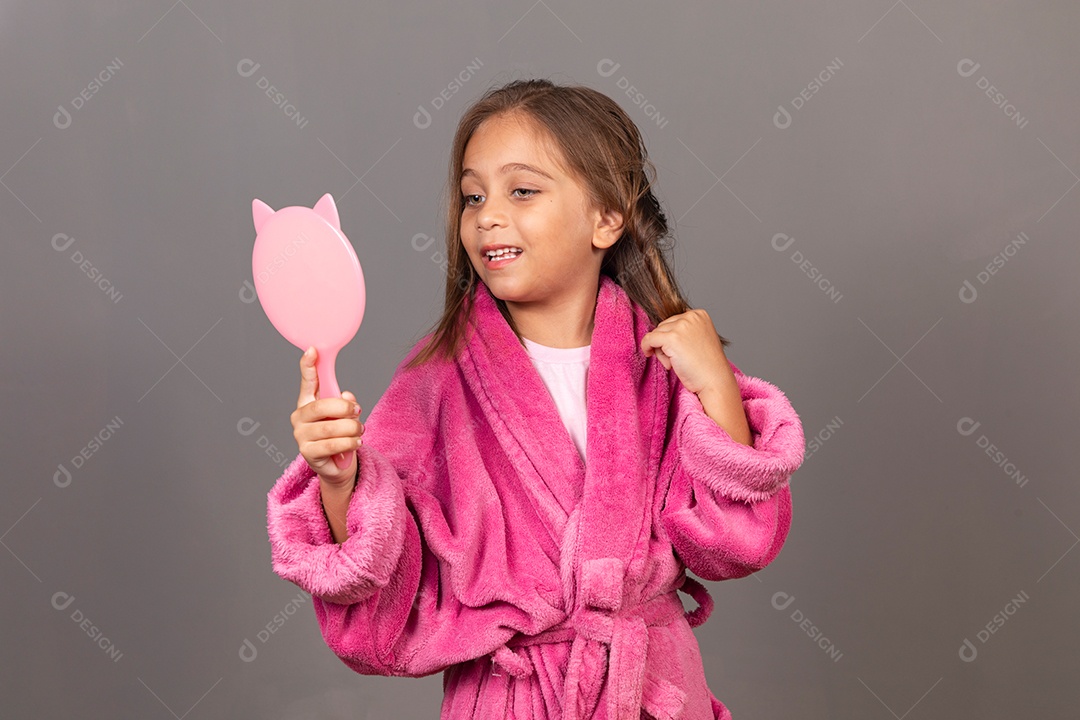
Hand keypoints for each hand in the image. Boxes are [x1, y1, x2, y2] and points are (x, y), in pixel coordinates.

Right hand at [290, 346, 362, 486]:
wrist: (338, 464)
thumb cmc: (340, 433)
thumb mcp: (345, 414)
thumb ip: (345, 402)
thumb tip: (346, 397)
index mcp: (308, 402)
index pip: (307, 381)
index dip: (309, 366)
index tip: (312, 350)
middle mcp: (299, 417)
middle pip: (321, 407)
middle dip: (344, 408)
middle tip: (358, 412)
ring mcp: (301, 435)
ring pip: (330, 428)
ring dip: (351, 428)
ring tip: (360, 431)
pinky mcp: (308, 453)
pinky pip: (333, 444)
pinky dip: (350, 443)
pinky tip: (357, 442)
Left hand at [640, 308, 732, 396]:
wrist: (715, 380)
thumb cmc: (706, 365)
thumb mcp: (698, 339)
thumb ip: (683, 332)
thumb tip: (659, 331)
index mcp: (699, 314)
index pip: (674, 321)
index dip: (673, 338)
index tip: (682, 352)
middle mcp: (691, 316)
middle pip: (664, 326)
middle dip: (665, 343)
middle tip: (678, 359)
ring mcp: (682, 326)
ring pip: (656, 333)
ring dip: (660, 350)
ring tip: (675, 363)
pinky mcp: (672, 338)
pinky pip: (649, 339)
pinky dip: (646, 347)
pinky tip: (653, 356)